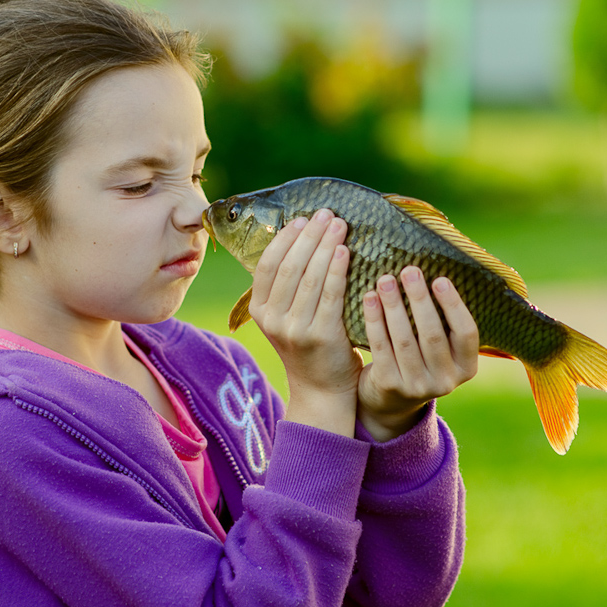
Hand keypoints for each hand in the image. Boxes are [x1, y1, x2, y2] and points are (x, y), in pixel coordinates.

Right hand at [249, 209, 362, 436]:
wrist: (323, 392)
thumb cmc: (312, 348)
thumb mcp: (289, 318)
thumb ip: (290, 288)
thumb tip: (304, 240)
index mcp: (260, 311)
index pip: (268, 265)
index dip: (285, 238)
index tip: (303, 219)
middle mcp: (272, 319)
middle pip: (289, 266)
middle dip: (309, 235)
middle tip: (326, 214)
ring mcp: (294, 329)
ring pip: (309, 276)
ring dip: (325, 245)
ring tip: (339, 225)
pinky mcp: (320, 336)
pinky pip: (329, 294)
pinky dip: (336, 269)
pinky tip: (345, 251)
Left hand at [357, 267, 478, 441]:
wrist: (390, 401)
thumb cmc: (418, 360)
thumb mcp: (440, 350)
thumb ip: (444, 323)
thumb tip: (438, 271)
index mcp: (466, 368)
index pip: (467, 333)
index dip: (454, 305)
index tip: (440, 279)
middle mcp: (446, 381)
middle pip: (432, 334)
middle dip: (419, 299)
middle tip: (409, 270)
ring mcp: (417, 387)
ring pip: (404, 340)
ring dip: (393, 306)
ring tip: (385, 279)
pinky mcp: (390, 386)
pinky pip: (381, 347)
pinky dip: (374, 320)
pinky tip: (369, 299)